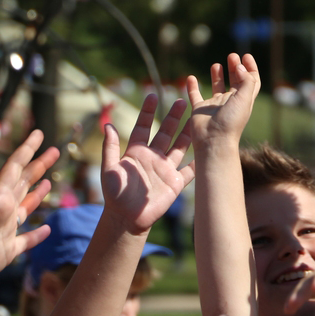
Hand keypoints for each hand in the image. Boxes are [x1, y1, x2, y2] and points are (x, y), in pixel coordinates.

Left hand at [0, 129, 57, 296]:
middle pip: (24, 183)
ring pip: (26, 208)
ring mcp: (5, 231)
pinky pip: (27, 240)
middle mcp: (3, 211)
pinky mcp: (7, 251)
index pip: (15, 169)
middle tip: (54, 150)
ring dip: (38, 195)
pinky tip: (46, 229)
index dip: (27, 151)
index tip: (38, 134)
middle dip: (39, 166)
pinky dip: (37, 235)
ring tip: (48, 182)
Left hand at [100, 94, 194, 234]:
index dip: (147, 112)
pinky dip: (198, 161)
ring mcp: (165, 169)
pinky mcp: (175, 183)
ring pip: (180, 146)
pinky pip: (190, 170)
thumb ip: (110, 148)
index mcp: (136, 152)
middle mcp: (153, 157)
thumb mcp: (109, 169)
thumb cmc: (115, 196)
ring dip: (187, 133)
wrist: (127, 219)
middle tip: (182, 101)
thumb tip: (108, 125)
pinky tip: (206, 150)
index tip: (153, 95)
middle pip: (165, 132)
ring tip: (197, 118)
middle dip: (173, 117)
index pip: (143, 127)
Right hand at [184, 53, 261, 145]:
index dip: (251, 68)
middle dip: (235, 68)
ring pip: (217, 87)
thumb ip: (246, 81)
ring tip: (216, 64)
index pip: (251, 81)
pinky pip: (195, 95)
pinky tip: (191, 77)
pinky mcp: (199, 109)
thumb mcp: (244, 99)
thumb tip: (240, 66)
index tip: (246, 56)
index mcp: (244, 100)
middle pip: (235, 81)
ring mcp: (215, 106)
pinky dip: (192, 87)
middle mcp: (230, 102)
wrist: (213, 141)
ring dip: (217, 75)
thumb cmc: (231, 122)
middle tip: (232, 56)